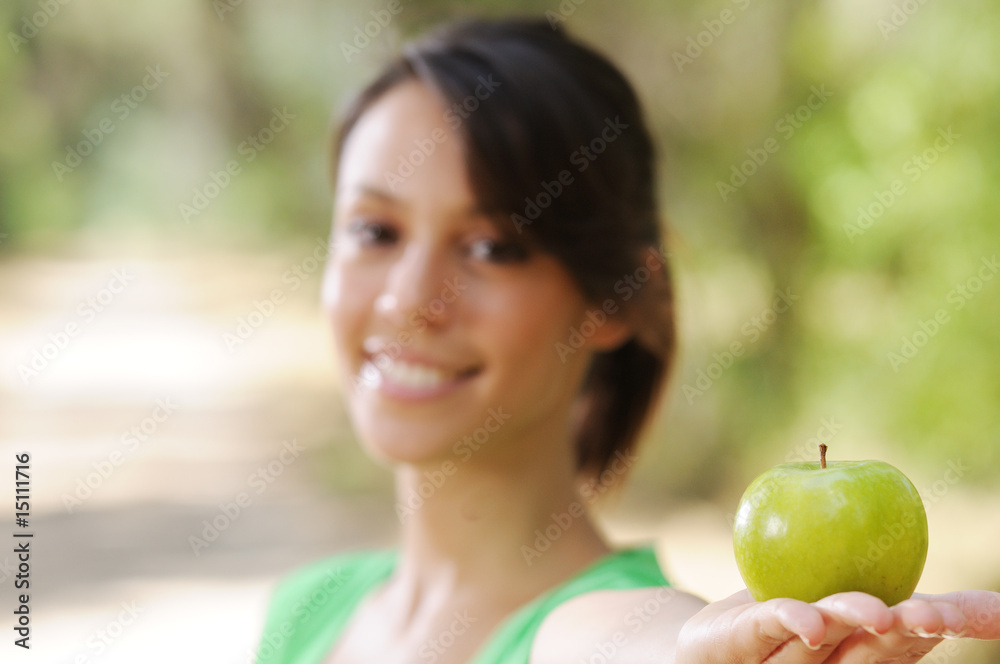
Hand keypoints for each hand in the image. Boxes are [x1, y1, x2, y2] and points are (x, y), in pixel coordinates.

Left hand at [675, 588, 999, 662]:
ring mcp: (778, 663)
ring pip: (820, 644)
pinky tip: (807, 620)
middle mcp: (828, 663)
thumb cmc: (777, 613)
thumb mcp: (831, 586)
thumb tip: (945, 549)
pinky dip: (787, 622)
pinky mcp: (732, 649)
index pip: (910, 642)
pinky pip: (762, 632)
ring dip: (848, 623)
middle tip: (928, 615)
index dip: (949, 626)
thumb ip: (875, 571)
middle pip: (872, 651)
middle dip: (902, 633)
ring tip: (877, 612)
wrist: (701, 644)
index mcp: (858, 651)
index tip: (987, 614)